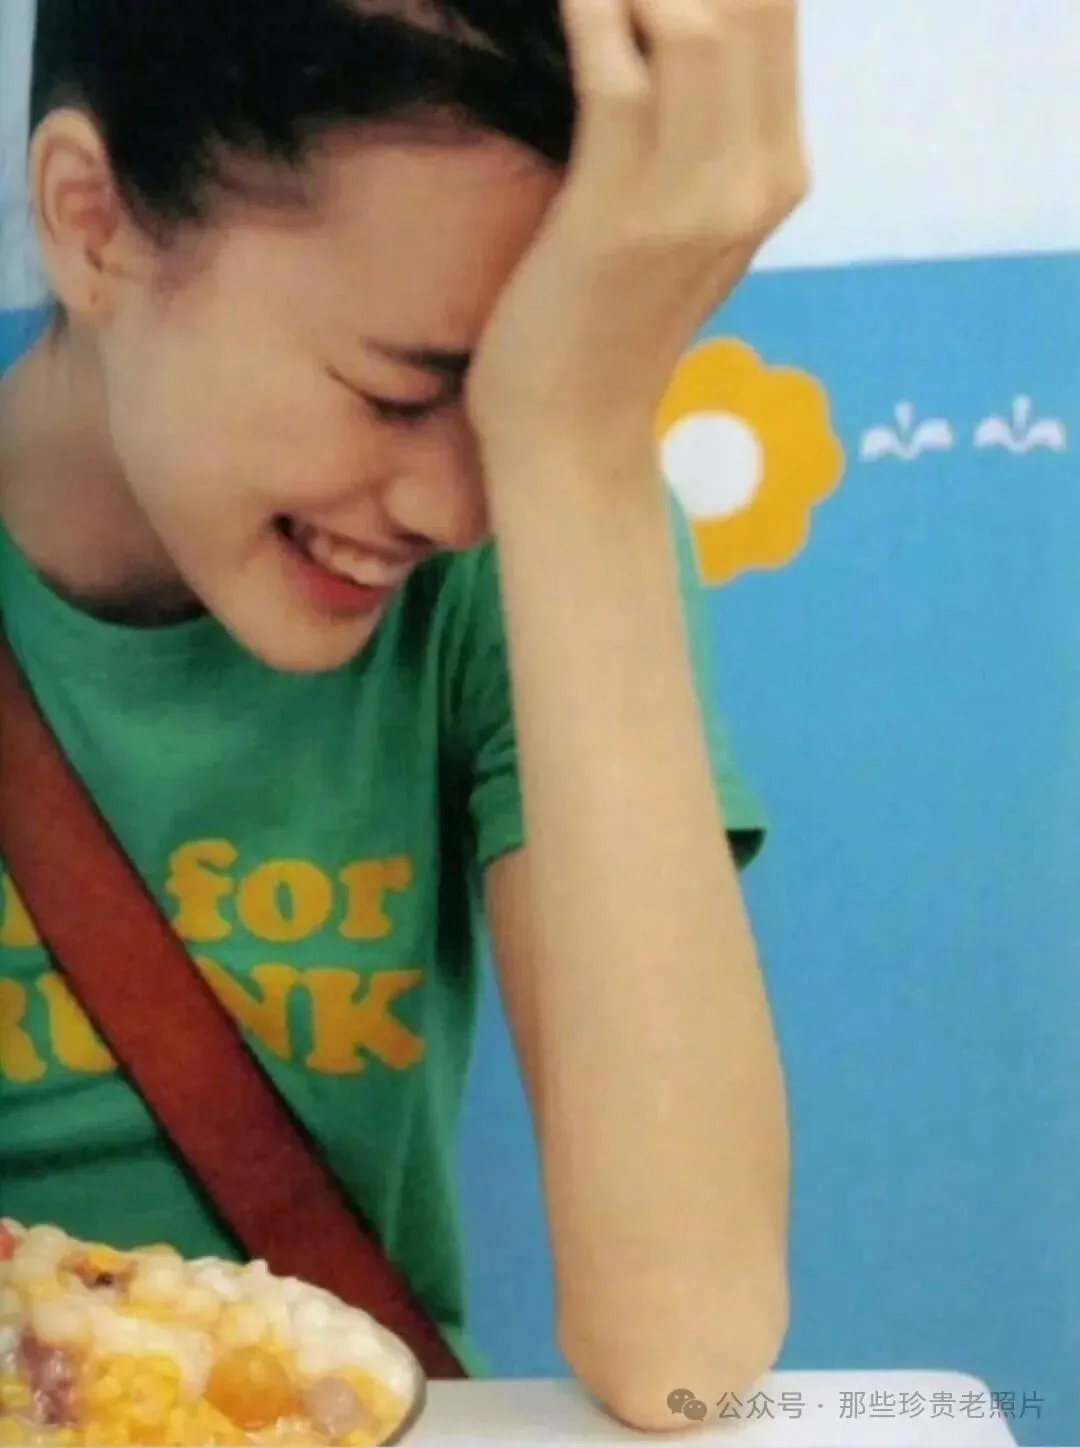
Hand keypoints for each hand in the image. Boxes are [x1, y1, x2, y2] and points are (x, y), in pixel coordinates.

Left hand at [467, 0, 806, 457]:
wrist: (574, 435)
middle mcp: (759, 175)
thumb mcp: (683, 217)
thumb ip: (700, 125)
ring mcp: (700, 196)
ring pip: (696, 19)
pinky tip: (568, 0)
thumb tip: (670, 21)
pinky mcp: (623, 212)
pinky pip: (614, 70)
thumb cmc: (606, 321)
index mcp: (778, 170)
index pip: (774, 7)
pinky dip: (587, 12)